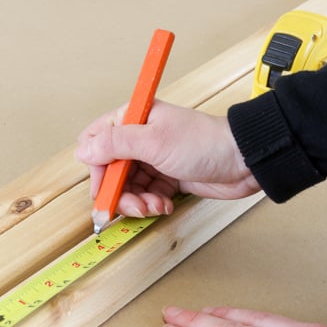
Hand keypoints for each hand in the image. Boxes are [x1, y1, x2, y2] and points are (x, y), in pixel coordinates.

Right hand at [74, 101, 259, 217]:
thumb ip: (114, 144)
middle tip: (132, 206)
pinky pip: (145, 194)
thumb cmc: (203, 143)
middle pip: (110, 171)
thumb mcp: (153, 141)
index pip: (96, 142)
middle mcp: (140, 138)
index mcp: (133, 119)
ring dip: (136, 202)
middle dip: (118, 192)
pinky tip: (164, 205)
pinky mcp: (166, 177)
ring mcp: (153, 158)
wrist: (243, 161)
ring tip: (153, 207)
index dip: (97, 168)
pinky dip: (151, 203)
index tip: (104, 188)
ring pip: (127, 187)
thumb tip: (83, 150)